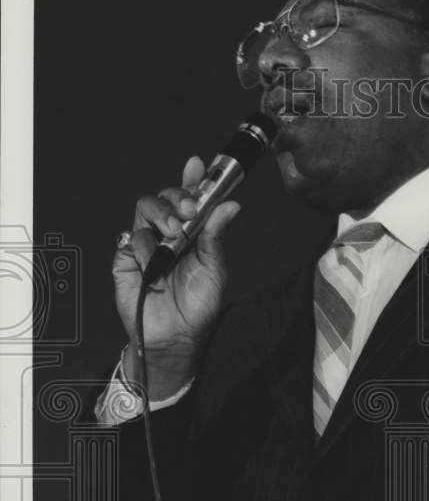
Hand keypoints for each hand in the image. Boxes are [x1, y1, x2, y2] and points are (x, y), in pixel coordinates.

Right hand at [114, 156, 239, 398]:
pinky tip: (155, 266)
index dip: (192, 179)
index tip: (197, 165)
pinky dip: (145, 248)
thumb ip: (215, 235)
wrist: (175, 335)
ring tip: (174, 238)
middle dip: (177, 196)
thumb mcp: (214, 269)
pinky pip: (132, 238)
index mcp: (192, 232)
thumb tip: (231, 205)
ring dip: (162, 218)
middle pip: (164, 197)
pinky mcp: (125, 257)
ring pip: (145, 209)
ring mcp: (146, 242)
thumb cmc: (198, 306)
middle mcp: (168, 233)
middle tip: (189, 209)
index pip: (190, 198)